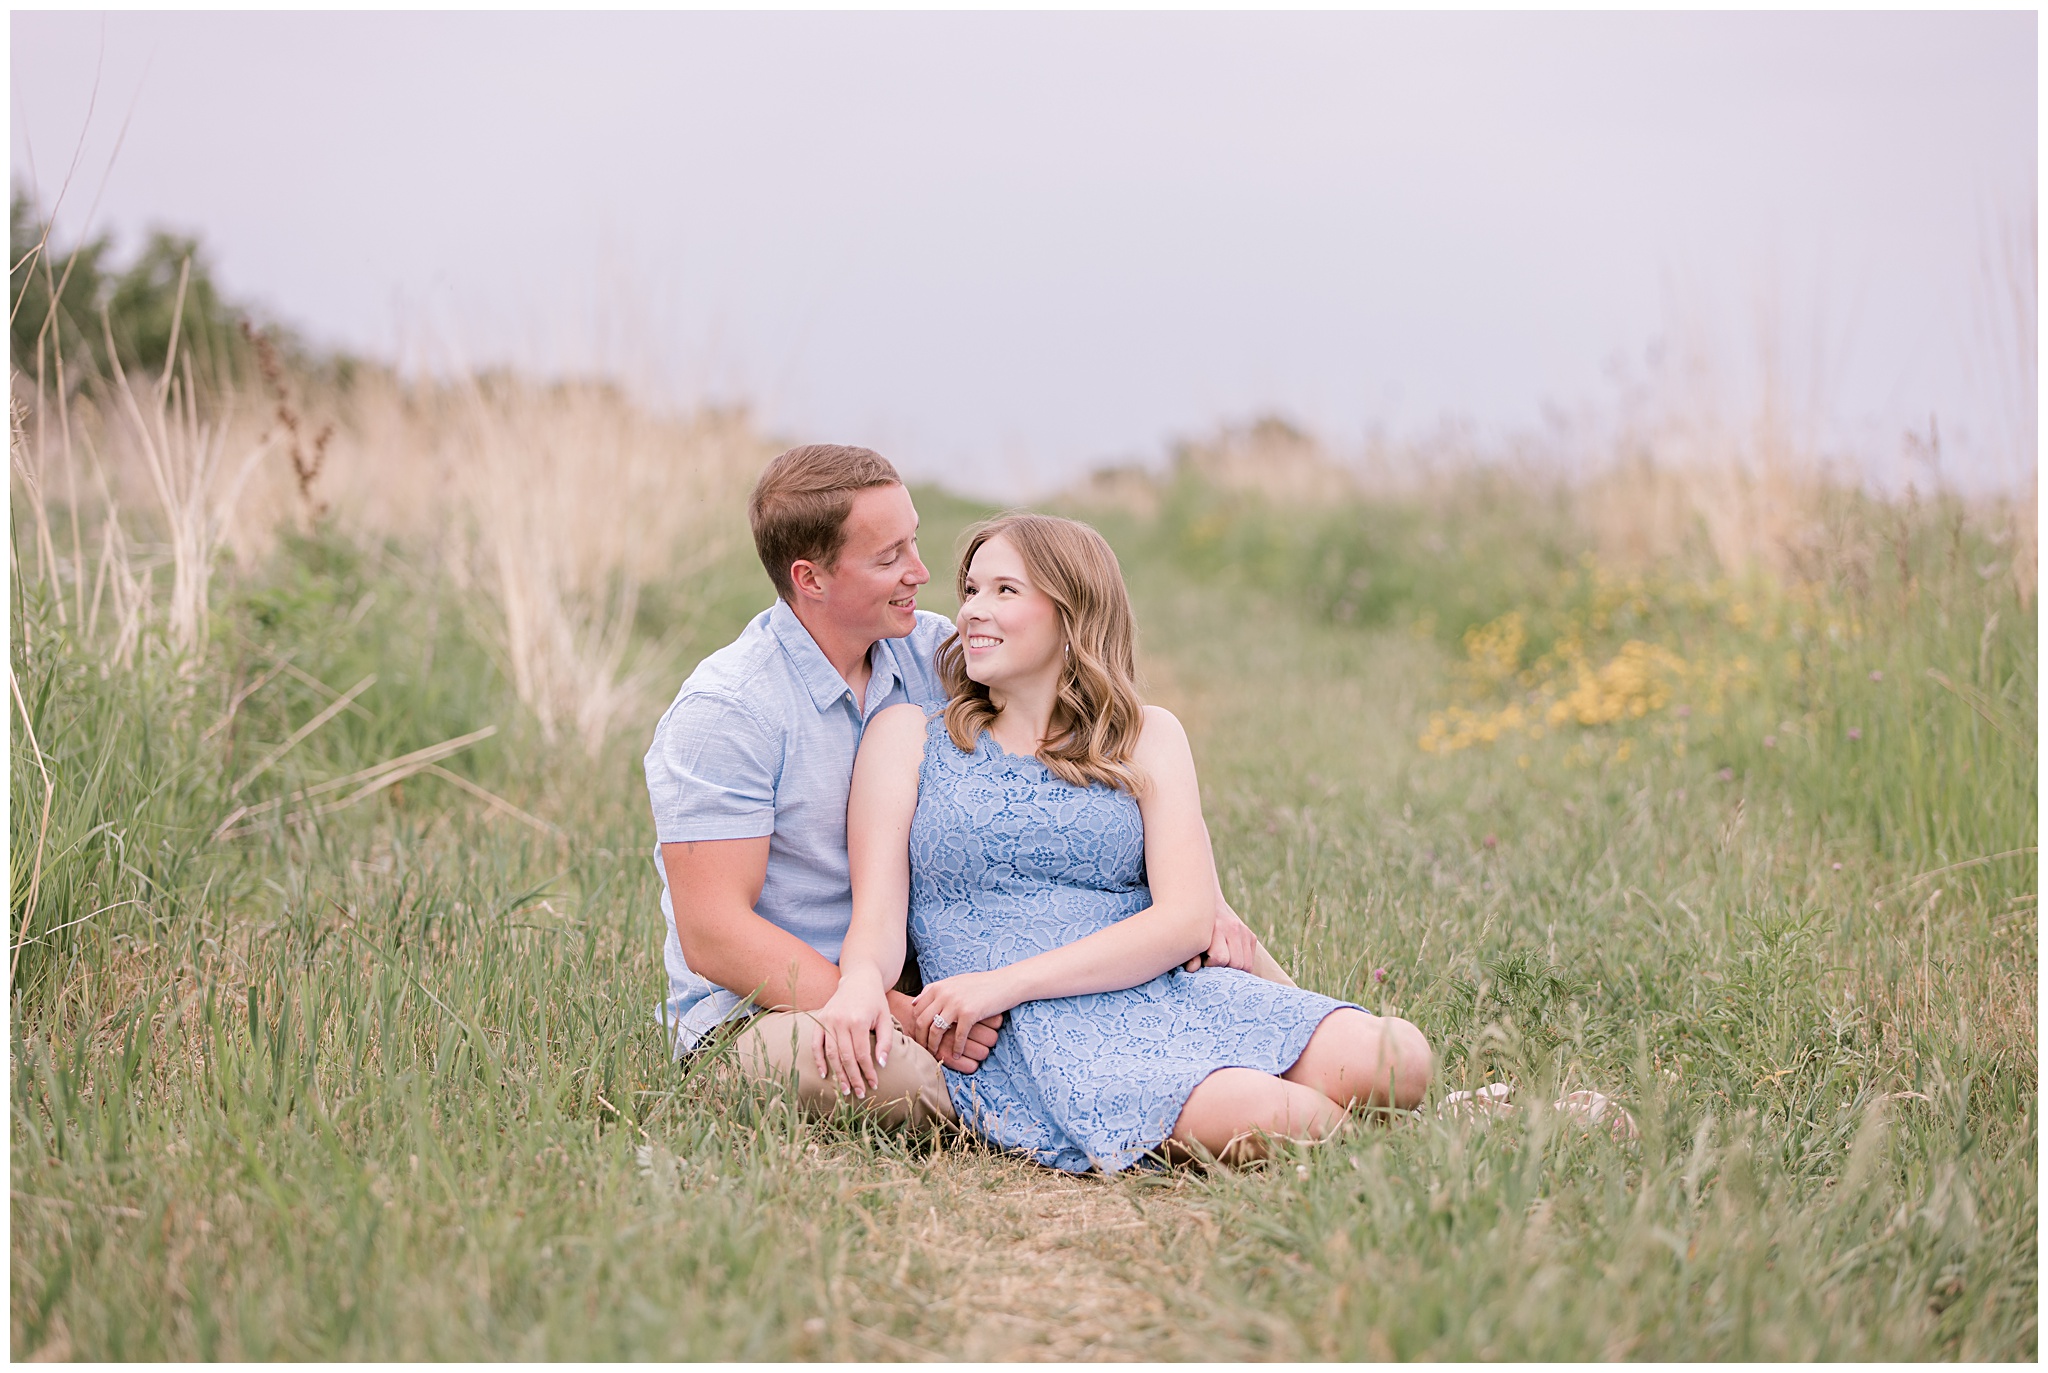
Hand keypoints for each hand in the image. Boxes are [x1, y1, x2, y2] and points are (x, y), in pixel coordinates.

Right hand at [812, 973, 892, 1098]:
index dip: (867, 1072)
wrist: (859, 979)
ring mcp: (827, 1020)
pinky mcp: (820, 1019)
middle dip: (853, 1078)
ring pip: (831, 1053)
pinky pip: (816, 1043)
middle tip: (859, 1094)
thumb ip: (886, 1041)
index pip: (862, 1054)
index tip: (873, 1084)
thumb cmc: (875, 1001)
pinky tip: (825, 1074)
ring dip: (837, 1074)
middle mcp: (840, 1021)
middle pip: (845, 1057)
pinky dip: (819, 1060)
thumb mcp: (886, 1018)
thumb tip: (882, 1064)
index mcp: (858, 1021)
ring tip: (844, 1090)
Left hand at [891, 989, 999, 1072]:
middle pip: (922, 1021)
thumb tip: (915, 1003)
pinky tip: (957, 1055)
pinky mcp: (969, 1014)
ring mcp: (956, 1004)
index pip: (917, 1009)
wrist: (1005, 983)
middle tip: (924, 1049)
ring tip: (937, 1055)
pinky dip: (956, 1049)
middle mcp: (944, 994)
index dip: (915, 1025)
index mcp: (939, 987)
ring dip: (934, 1046)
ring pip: (935, 1031)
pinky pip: (957, 1037)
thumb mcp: (954, 983)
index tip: (918, 1037)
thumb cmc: (981, 985)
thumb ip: (935, 991)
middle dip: (920, 1038)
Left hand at [1188, 895, 1258, 971]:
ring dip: (1233, 970)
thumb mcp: (1191, 940)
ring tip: (1221, 963)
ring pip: (1246, 965)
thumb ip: (1191, 955)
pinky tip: (1229, 960)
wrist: (1209, 906)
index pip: (1220, 958)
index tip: (1203, 961)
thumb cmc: (1195, 929)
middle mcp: (1233, 927)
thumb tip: (1192, 968)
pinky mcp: (1251, 936)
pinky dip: (1241, 966)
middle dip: (1223, 969)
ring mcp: (1244, 931)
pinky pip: (1250, 961)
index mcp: (1217, 927)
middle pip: (1236, 964)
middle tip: (1213, 964)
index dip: (1210, 965)